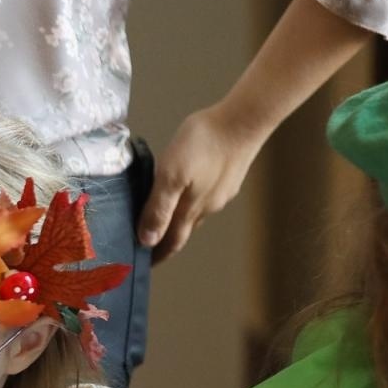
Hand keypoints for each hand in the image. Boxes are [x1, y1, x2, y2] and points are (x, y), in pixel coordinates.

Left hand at [137, 102, 265, 263]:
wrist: (243, 120)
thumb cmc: (204, 143)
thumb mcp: (170, 175)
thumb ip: (158, 208)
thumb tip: (147, 240)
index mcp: (191, 209)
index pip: (171, 242)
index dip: (157, 255)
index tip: (144, 267)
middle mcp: (208, 206)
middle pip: (183, 231)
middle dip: (165, 241)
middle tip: (148, 248)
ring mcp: (221, 192)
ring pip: (195, 214)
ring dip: (178, 222)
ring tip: (162, 222)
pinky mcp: (228, 178)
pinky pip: (205, 197)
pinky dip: (190, 203)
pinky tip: (186, 193)